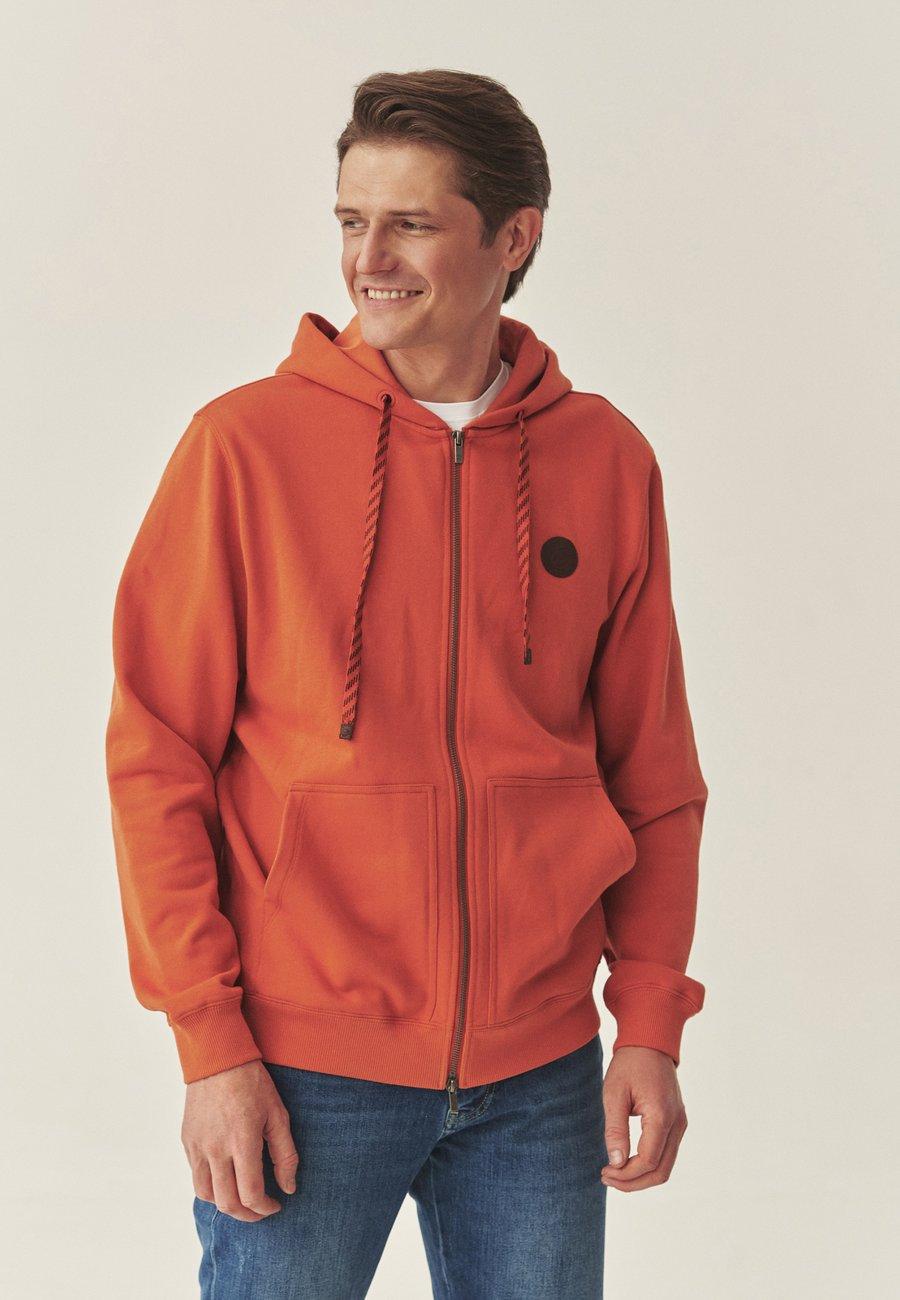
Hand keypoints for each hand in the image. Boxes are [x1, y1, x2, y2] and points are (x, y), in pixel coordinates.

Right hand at [181, 1059, 299, 1220]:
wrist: (217, 1058)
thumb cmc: (252, 1083)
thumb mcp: (278, 1114)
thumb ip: (285, 1154)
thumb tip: (289, 1187)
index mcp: (242, 1141)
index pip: (251, 1194)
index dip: (265, 1208)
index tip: (276, 1205)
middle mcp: (216, 1148)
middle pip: (227, 1203)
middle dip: (247, 1215)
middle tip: (261, 1211)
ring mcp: (197, 1146)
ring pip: (206, 1195)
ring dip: (226, 1204)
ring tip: (242, 1199)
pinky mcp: (186, 1141)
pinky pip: (196, 1176)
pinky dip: (211, 1187)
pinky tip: (226, 1178)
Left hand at [600, 1045, 688, 1191]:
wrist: (650, 1043)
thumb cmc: (629, 1064)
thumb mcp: (614, 1093)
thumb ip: (615, 1129)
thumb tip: (616, 1163)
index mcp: (662, 1115)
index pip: (647, 1161)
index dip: (626, 1174)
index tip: (604, 1171)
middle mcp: (677, 1123)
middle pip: (660, 1171)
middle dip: (633, 1182)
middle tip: (606, 1177)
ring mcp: (681, 1123)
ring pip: (666, 1166)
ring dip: (641, 1177)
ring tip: (614, 1173)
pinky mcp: (678, 1122)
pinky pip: (667, 1154)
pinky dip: (649, 1165)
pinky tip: (627, 1161)